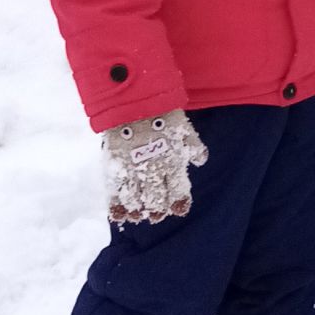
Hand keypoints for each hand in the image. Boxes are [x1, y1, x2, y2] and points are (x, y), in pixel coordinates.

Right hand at [99, 108, 207, 224]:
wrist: (134, 99)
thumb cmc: (162, 112)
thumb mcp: (184, 127)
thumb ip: (194, 146)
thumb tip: (200, 161)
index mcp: (174, 162)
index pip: (178, 192)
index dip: (178, 204)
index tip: (177, 208)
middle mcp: (154, 170)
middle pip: (156, 201)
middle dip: (157, 211)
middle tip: (156, 214)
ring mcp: (133, 170)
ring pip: (136, 201)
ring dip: (138, 211)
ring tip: (138, 215)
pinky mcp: (114, 166)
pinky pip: (115, 193)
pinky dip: (117, 208)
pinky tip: (120, 215)